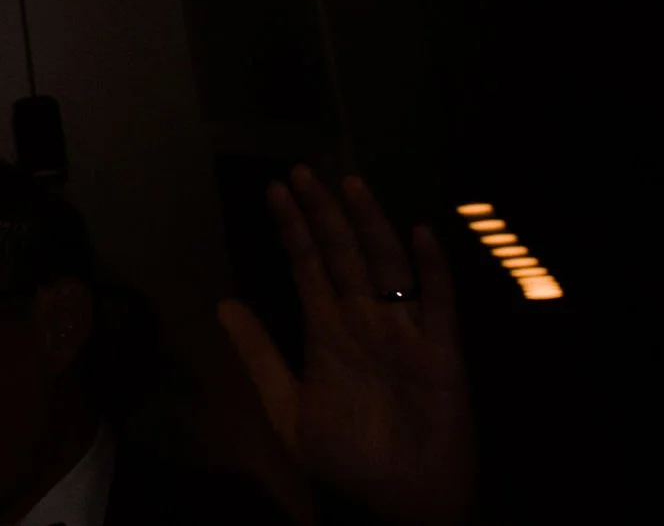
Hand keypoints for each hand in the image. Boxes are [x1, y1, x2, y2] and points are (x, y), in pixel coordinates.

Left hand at [218, 168, 474, 525]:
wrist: (399, 503)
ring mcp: (404, 334)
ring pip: (387, 266)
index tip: (275, 189)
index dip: (293, 229)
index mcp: (329, 331)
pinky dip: (432, 270)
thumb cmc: (347, 459)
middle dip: (324, 213)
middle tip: (305, 171)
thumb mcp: (287, 409)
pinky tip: (420, 235)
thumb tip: (221, 304)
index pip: (308, 266)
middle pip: (344, 254)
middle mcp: (366, 322)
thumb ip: (258, 356)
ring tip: (350, 185)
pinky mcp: (441, 355)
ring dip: (371, 225)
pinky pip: (439, 305)